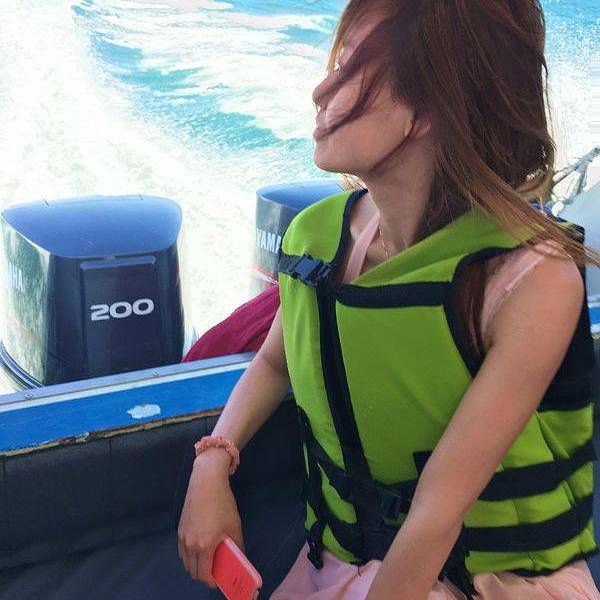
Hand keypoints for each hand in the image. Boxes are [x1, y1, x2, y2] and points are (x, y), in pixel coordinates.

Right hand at [177, 459, 244, 587]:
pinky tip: (199, 546)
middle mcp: (190, 544)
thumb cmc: (222, 503)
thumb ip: (236, 545)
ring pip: (185, 561)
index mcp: (204, 546)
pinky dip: (189, 554)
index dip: (211, 581)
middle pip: (192, 571)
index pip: (203, 574)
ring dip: (195, 565)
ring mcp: (182, 536)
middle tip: (214, 570)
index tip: (218, 580)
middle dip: (203, 575)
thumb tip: (239, 558)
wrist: (206, 482)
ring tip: (207, 559)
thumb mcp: (234, 525)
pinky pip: (182, 550)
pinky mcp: (180, 528)